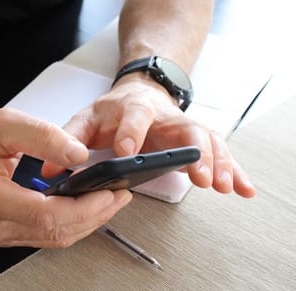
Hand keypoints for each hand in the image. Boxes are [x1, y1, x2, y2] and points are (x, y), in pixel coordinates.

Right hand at [0, 108, 132, 247]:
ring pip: (53, 239)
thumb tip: (80, 156)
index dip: (84, 208)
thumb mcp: (3, 124)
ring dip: (86, 222)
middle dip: (95, 216)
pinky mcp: (2, 234)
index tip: (110, 193)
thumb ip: (43, 137)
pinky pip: (43, 236)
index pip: (46, 216)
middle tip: (120, 196)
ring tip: (109, 201)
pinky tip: (84, 207)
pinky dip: (69, 223)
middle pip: (55, 233)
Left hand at [42, 74, 255, 197]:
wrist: (139, 94)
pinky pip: (219, 155)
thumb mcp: (87, 119)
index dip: (131, 134)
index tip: (128, 153)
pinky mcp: (196, 142)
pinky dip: (235, 172)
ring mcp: (184, 129)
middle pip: (185, 130)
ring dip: (220, 164)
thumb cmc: (114, 111)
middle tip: (199, 176)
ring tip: (226, 188)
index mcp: (133, 109)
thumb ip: (70, 140)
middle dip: (194, 153)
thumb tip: (51, 172)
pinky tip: (244, 190)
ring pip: (209, 143)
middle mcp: (164, 118)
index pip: (133, 118)